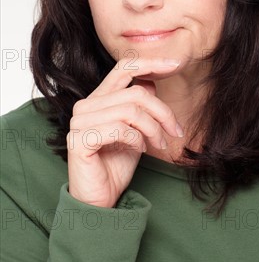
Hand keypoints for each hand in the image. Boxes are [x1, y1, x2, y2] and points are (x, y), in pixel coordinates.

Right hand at [66, 58, 182, 207]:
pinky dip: (137, 139)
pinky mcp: (79, 139)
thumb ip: (139, 106)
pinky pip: (120, 129)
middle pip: (137, 93)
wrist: (100, 199)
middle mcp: (87, 105)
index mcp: (100, 98)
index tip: (176, 64)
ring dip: (153, 129)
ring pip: (131, 110)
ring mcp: (80, 121)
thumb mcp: (136, 130)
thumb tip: (152, 81)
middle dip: (163, 112)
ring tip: (159, 144)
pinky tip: (139, 149)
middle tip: (176, 132)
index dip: (151, 62)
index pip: (124, 67)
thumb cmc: (117, 164)